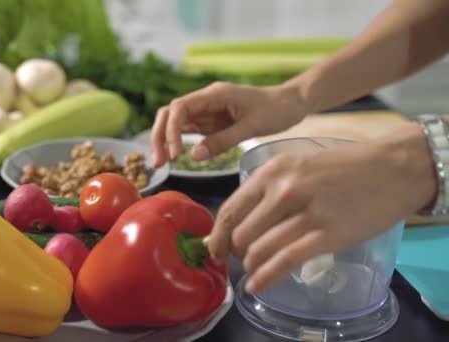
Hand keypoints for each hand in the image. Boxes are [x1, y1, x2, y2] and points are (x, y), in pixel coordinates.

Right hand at [150, 82, 306, 167]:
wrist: (291, 103)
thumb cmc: (276, 110)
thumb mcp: (251, 127)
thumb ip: (222, 141)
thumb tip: (194, 156)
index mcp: (215, 94)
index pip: (180, 108)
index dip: (172, 130)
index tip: (176, 153)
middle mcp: (206, 100)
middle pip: (170, 113)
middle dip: (160, 136)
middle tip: (159, 162)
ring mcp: (206, 111)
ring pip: (175, 122)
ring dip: (165, 140)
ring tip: (162, 163)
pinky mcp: (210, 121)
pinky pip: (187, 130)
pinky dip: (178, 142)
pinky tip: (174, 157)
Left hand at [207, 123, 436, 293]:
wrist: (392, 168)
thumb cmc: (343, 168)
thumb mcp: (297, 166)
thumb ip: (269, 189)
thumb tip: (242, 221)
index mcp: (271, 171)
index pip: (230, 209)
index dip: (218, 236)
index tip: (215, 251)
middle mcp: (283, 190)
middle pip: (241, 234)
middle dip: (237, 253)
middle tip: (243, 259)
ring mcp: (305, 213)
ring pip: (259, 250)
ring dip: (251, 266)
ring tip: (254, 270)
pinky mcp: (327, 235)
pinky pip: (284, 262)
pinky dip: (266, 278)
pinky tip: (257, 286)